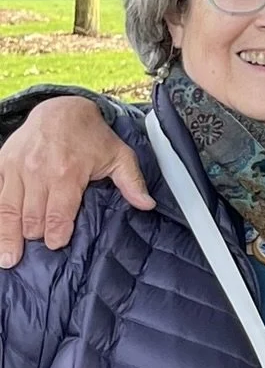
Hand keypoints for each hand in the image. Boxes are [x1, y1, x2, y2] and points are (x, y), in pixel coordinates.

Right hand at [0, 93, 152, 266]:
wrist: (61, 109)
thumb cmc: (92, 136)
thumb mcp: (119, 155)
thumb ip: (132, 182)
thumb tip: (147, 205)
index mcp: (68, 172)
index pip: (58, 213)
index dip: (56, 233)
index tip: (57, 244)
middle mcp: (38, 172)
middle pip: (32, 216)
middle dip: (35, 235)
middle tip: (36, 251)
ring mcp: (16, 168)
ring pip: (8, 210)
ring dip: (8, 236)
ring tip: (8, 258)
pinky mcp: (2, 164)